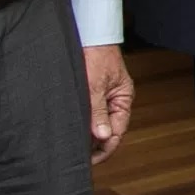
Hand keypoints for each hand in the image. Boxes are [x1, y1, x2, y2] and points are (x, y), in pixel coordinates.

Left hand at [82, 45, 135, 163]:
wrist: (86, 32)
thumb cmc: (95, 53)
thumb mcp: (94, 86)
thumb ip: (98, 112)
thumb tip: (103, 136)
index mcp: (123, 99)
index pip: (117, 132)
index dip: (104, 149)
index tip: (89, 161)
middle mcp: (115, 100)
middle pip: (107, 130)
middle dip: (94, 144)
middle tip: (77, 157)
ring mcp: (103, 96)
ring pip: (96, 123)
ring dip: (86, 133)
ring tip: (72, 145)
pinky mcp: (90, 91)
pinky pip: (88, 113)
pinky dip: (81, 122)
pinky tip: (71, 129)